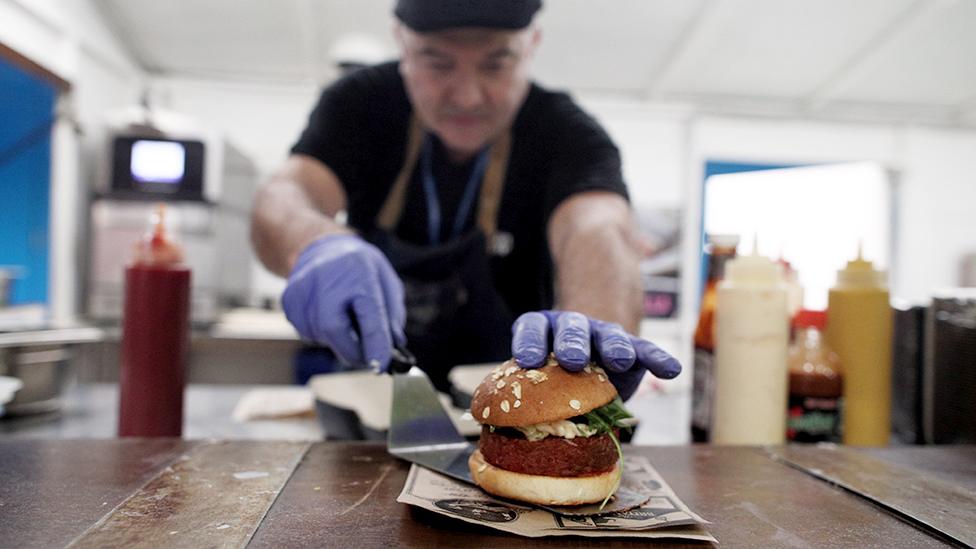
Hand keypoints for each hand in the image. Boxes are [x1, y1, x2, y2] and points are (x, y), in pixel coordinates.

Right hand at [282, 234, 405, 370]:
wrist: (322, 248)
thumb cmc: (359, 267)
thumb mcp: (386, 281)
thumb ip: (392, 313)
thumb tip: (393, 345)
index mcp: (359, 272)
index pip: (369, 313)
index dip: (376, 343)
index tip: (381, 366)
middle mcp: (327, 280)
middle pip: (335, 331)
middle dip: (353, 351)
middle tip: (367, 356)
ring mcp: (303, 291)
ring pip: (321, 336)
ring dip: (338, 340)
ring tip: (344, 317)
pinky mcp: (289, 302)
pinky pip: (308, 333)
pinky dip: (322, 333)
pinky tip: (327, 313)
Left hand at [511, 310, 680, 399]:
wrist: (587, 370)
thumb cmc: (552, 385)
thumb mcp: (537, 387)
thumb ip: (529, 400)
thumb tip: (512, 435)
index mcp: (542, 332)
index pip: (533, 328)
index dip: (529, 342)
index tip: (527, 359)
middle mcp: (571, 327)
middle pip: (571, 329)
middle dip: (572, 344)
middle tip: (572, 360)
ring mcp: (602, 334)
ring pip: (608, 335)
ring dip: (614, 346)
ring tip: (620, 359)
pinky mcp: (632, 347)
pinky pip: (645, 350)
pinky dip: (658, 359)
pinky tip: (671, 370)